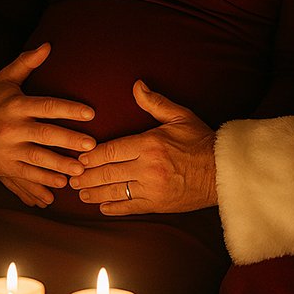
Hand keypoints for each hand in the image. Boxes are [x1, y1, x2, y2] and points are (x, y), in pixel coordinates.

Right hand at [0, 43, 96, 205]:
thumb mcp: (4, 80)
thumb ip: (25, 63)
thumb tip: (47, 46)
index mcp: (16, 105)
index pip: (47, 106)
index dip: (69, 109)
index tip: (90, 113)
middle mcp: (12, 128)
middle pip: (45, 134)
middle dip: (69, 140)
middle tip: (91, 144)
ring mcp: (8, 149)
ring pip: (38, 158)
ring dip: (60, 165)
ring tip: (81, 169)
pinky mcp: (5, 167)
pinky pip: (27, 175)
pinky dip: (44, 181)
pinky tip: (61, 183)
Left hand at [70, 80, 216, 214]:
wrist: (222, 171)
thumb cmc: (200, 140)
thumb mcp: (179, 116)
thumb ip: (155, 102)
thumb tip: (137, 85)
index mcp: (150, 144)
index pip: (112, 150)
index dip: (92, 155)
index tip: (79, 157)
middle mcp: (148, 167)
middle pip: (108, 172)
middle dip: (87, 176)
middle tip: (71, 178)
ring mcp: (152, 188)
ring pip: (116, 191)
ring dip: (94, 193)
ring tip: (80, 193)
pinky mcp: (158, 204)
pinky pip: (130, 207)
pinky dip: (114, 208)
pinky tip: (102, 207)